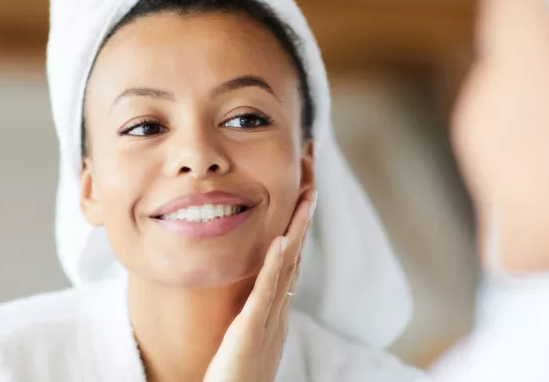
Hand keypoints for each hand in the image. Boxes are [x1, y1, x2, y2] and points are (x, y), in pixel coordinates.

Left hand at [204, 189, 316, 381]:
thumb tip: (256, 298)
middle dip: (303, 220)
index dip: (297, 231)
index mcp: (275, 313)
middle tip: (311, 187)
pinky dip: (275, 266)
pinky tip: (281, 242)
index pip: (289, 263)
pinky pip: (265, 293)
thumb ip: (254, 317)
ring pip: (287, 268)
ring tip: (305, 200)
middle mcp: (278, 313)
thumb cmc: (237, 380)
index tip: (301, 201)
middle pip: (295, 257)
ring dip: (296, 232)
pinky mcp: (250, 331)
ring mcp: (268, 321)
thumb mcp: (249, 341)